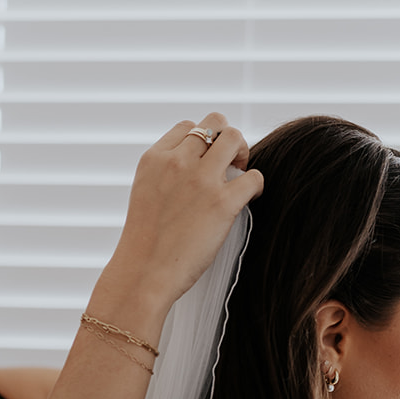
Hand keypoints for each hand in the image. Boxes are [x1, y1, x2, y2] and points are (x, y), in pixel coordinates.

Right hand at [101, 113, 263, 313]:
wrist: (143, 275)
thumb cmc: (145, 244)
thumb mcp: (146, 194)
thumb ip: (166, 175)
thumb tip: (195, 169)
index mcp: (154, 159)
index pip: (188, 127)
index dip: (203, 142)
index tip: (206, 162)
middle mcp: (177, 162)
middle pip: (215, 123)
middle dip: (227, 140)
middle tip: (230, 164)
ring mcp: (200, 180)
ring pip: (235, 137)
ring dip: (243, 152)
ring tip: (240, 175)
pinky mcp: (222, 203)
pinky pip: (253, 176)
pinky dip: (256, 184)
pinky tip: (250, 197)